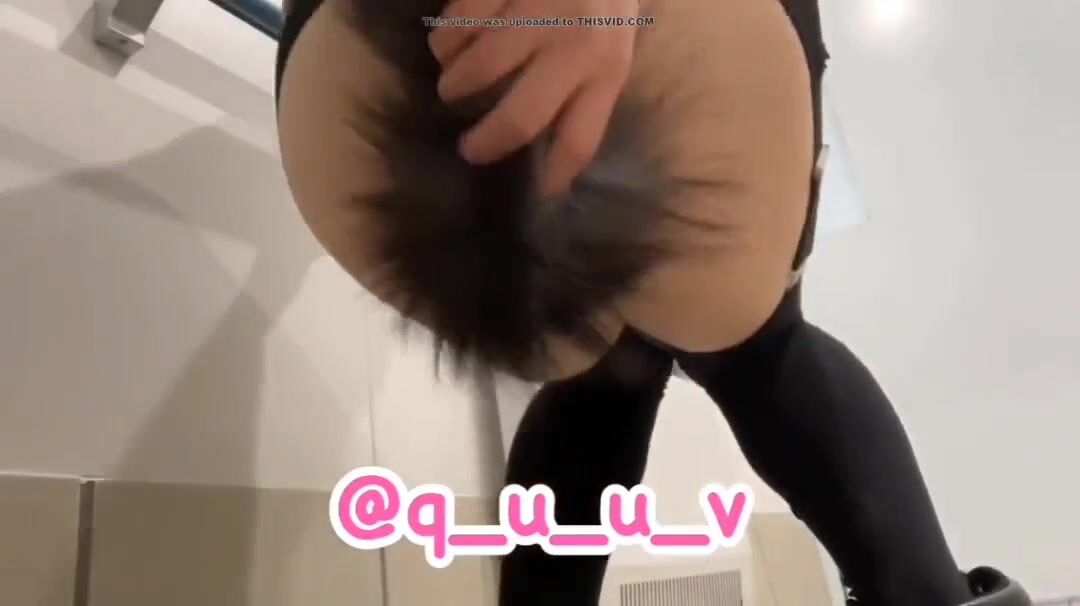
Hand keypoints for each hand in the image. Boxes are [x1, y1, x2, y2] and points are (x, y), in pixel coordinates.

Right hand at [428, 0, 639, 194]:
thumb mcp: (614, 40)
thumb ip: (587, 86)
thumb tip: (552, 147)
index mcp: (608, 66)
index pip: (579, 139)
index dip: (556, 176)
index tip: (537, 193)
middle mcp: (575, 46)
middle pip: (520, 118)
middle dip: (486, 142)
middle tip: (469, 149)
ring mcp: (537, 12)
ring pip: (478, 71)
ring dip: (456, 86)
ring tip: (452, 87)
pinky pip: (457, 24)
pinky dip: (444, 39)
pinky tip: (446, 43)